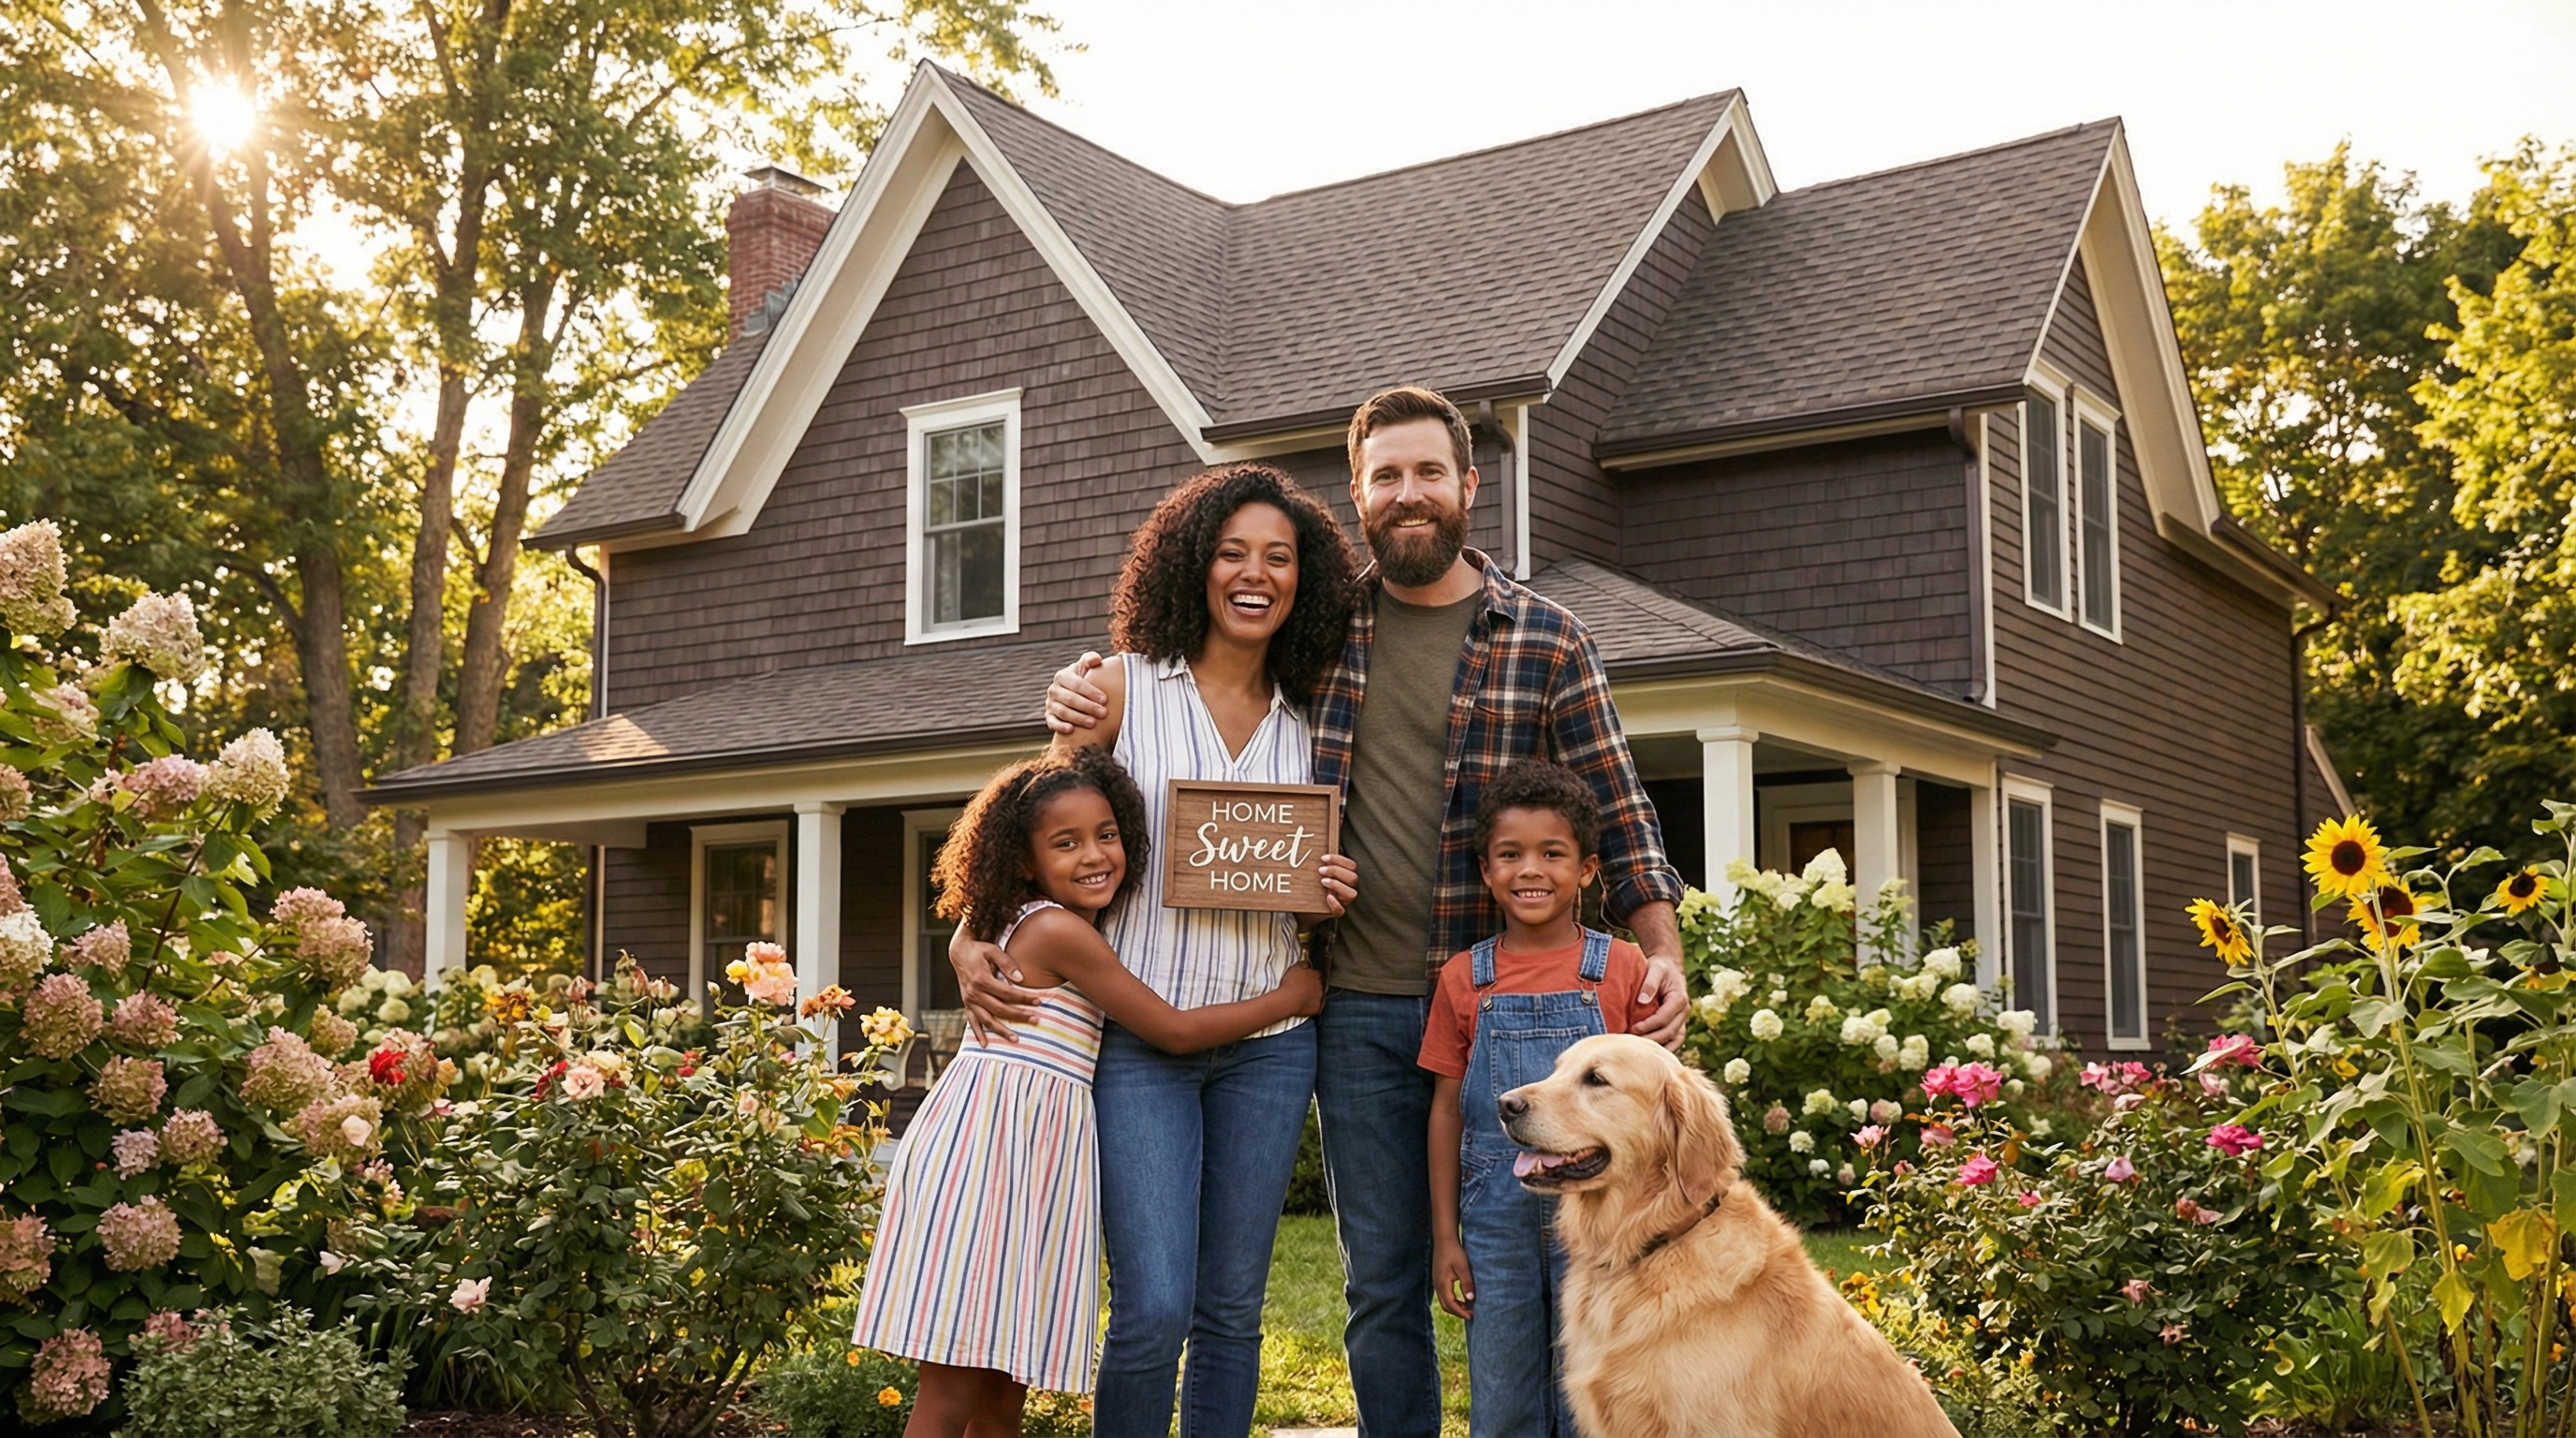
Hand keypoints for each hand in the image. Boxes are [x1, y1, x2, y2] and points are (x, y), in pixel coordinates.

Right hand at [949, 925, 1045, 1042]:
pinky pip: (972, 1022)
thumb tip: (1021, 979)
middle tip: (1036, 1020)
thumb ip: (1007, 964)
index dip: (1023, 998)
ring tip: (1016, 1039)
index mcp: (981, 979)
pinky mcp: (967, 1004)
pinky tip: (985, 1044)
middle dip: (1018, 1016)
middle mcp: (974, 993)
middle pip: (999, 1009)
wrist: (959, 953)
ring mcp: (969, 1000)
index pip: (1007, 993)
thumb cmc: (980, 950)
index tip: (1039, 1001)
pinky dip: (978, 1033)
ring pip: (987, 1020)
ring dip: (1001, 1030)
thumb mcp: (993, 950)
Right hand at [1044, 652, 1109, 734]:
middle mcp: (1053, 689)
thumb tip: (1096, 660)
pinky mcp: (1049, 716)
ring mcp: (1050, 703)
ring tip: (1093, 723)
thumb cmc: (1086, 678)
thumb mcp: (1087, 667)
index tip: (1105, 699)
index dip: (1091, 692)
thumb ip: (1090, 660)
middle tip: (1103, 713)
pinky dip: (1060, 726)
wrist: (1077, 693)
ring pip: (1062, 712)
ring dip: (1078, 718)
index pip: (1077, 684)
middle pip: (1070, 699)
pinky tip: (1071, 730)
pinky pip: (1052, 722)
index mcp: (1062, 676)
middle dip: (1087, 706)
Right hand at [1277, 962, 1324, 1017]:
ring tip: (1304, 998)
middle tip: (1304, 988)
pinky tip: (1306, 1006)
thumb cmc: (1290, 983)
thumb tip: (1308, 963)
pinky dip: (1313, 1006)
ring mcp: (1320, 998)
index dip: (1312, 976)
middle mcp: (1320, 986)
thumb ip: (1303, 964)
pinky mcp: (1317, 1008)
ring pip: (1319, 996)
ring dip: (1314, 996)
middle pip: (1319, 985)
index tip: (1307, 978)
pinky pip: (1317, 1007)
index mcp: (1315, 976)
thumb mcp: (1295, 968)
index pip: (1317, 974)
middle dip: (1314, 986)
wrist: (1288, 1000)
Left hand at [1299, 853, 1357, 931]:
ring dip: (1337, 885)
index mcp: (1346, 876)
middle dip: (1336, 871)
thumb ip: (1325, 861)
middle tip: (1320, 870)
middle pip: (1353, 878)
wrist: (1304, 907)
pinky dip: (1335, 904)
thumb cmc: (1314, 886)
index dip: (1339, 860)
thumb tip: (1325, 843)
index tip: (1323, 858)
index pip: (1352, 866)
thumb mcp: (1319, 872)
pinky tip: (1327, 897)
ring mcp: (1343, 901)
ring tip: (1323, 881)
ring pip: (1351, 894)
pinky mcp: (1335, 912)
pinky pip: (1340, 911)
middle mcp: (1348, 888)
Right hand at [1434, 1239, 1475, 1318]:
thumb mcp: (1463, 1267)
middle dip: (1458, 1312)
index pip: (1451, 1304)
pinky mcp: (1438, 1278)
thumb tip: (1471, 1299)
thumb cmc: (1454, 1252)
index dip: (1461, 1312)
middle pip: (1446, 1306)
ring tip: (1467, 1308)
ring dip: (1455, 1306)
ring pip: (1444, 1301)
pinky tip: (1461, 1298)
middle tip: (1471, 1314)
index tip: (1472, 1316)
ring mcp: (1436, 1282)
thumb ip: (1467, 1283)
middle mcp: (1437, 1285)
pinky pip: (1444, 1295)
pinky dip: (1452, 1300)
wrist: (1444, 1239)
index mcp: (1442, 1284)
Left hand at [1636, 950, 1689, 1050]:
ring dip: (1659, 1047)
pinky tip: (1651, 1053)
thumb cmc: (1660, 968)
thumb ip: (1649, 984)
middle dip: (1651, 1039)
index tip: (1632, 1029)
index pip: (1664, 1018)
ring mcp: (1682, 1019)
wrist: (1668, 967)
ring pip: (1674, 1039)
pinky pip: (1675, 1040)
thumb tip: (1641, 1001)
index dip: (1648, 1025)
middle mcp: (1684, 1011)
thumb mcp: (1655, 969)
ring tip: (1641, 1052)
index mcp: (1679, 999)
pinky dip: (1666, 1048)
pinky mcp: (1678, 1023)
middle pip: (1669, 1032)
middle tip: (1632, 1043)